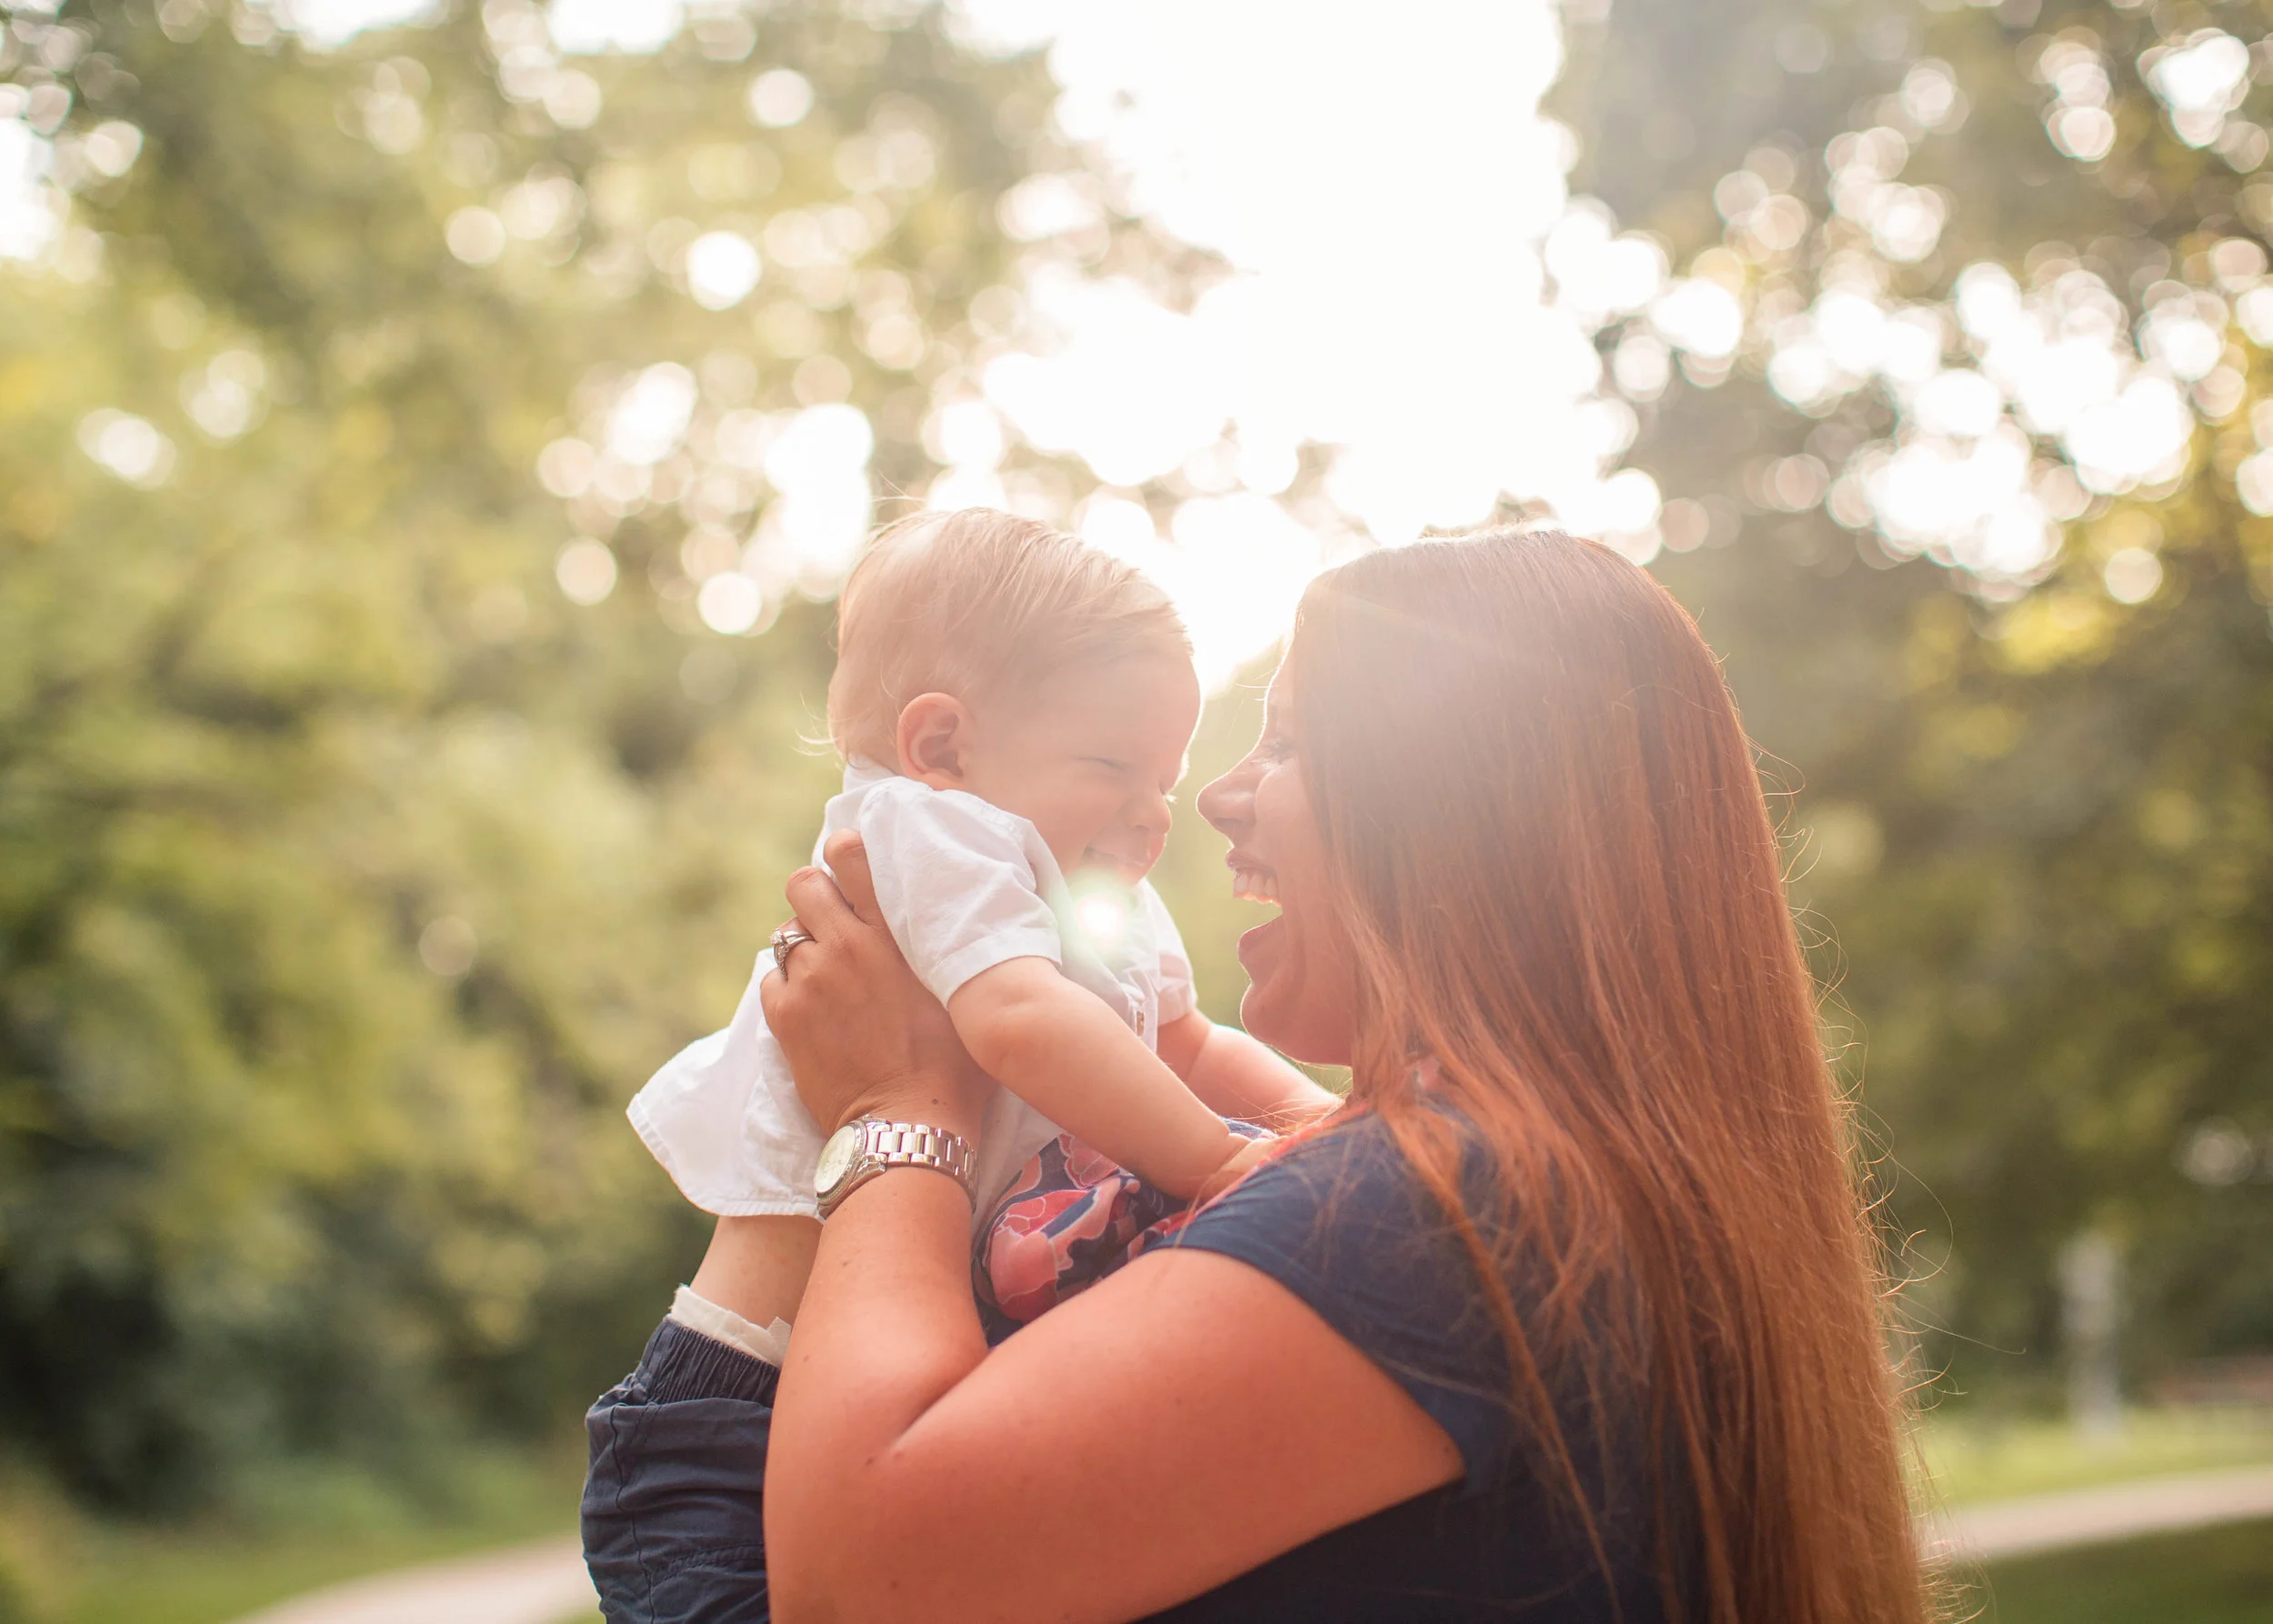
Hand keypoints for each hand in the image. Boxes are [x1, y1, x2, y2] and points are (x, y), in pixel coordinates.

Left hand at [760, 830, 988, 1141]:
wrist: (909, 1123)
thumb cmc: (953, 1064)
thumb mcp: (962, 990)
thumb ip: (943, 947)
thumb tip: (950, 925)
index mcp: (893, 932)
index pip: (850, 856)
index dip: (843, 852)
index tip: (848, 863)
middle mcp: (846, 945)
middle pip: (804, 885)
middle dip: (815, 897)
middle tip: (834, 923)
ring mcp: (811, 979)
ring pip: (786, 934)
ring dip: (803, 946)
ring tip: (827, 976)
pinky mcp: (786, 1016)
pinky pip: (772, 978)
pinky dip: (787, 985)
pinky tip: (811, 1005)